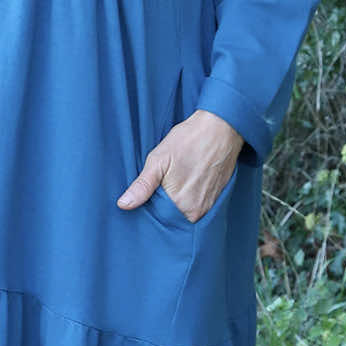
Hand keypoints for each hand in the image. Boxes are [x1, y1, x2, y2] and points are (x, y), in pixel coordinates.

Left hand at [116, 110, 243, 222]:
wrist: (221, 128)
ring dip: (176, 201)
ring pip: (183, 211)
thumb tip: (124, 205)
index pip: (157, 218)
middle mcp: (197, 212)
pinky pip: (196, 205)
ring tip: (177, 178)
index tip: (149, 191)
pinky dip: (189, 197)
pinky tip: (188, 179)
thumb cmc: (189, 140)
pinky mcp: (216, 199)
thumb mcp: (158, 160)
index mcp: (180, 206)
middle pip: (171, 216)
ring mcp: (209, 207)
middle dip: (163, 204)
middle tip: (164, 181)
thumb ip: (142, 186)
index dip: (149, 205)